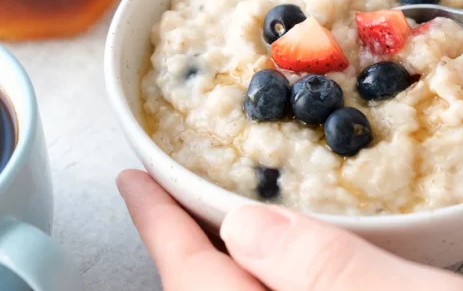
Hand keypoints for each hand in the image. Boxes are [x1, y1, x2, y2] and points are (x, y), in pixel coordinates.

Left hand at [116, 170, 462, 290]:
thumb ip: (330, 274)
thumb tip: (246, 229)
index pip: (193, 281)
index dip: (158, 225)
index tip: (132, 181)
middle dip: (186, 248)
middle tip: (173, 197)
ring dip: (224, 271)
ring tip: (219, 228)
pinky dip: (269, 289)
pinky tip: (280, 275)